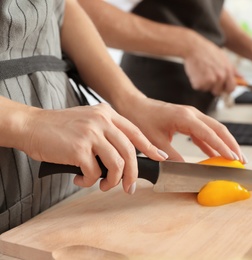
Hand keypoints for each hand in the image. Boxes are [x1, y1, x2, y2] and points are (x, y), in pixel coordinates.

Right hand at [21, 104, 167, 192]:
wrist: (31, 126)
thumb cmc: (59, 128)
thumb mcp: (88, 121)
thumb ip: (107, 133)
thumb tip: (125, 158)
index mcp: (107, 114)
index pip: (135, 132)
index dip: (150, 148)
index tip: (160, 158)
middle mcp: (102, 121)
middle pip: (130, 152)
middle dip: (132, 174)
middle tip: (130, 188)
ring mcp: (91, 134)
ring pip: (117, 164)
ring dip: (112, 181)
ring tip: (103, 185)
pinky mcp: (79, 148)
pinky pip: (94, 173)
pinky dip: (90, 182)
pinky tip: (80, 179)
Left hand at [120, 97, 244, 162]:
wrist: (135, 106)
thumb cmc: (143, 119)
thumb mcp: (155, 140)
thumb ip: (171, 156)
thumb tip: (184, 170)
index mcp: (185, 117)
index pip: (209, 133)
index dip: (222, 147)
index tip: (233, 158)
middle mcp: (192, 114)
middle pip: (219, 129)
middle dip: (232, 144)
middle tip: (241, 160)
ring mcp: (192, 116)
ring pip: (215, 129)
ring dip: (226, 143)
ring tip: (235, 158)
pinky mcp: (190, 120)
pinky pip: (205, 132)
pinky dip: (213, 143)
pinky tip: (217, 155)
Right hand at [183, 34, 235, 95]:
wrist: (194, 47)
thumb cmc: (208, 51)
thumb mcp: (224, 58)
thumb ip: (233, 70)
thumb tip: (241, 78)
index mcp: (228, 71)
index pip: (231, 88)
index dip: (226, 89)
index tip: (221, 87)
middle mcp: (221, 77)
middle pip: (218, 92)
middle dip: (213, 87)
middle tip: (207, 76)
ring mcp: (211, 80)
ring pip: (207, 89)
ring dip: (204, 84)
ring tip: (202, 72)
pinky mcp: (201, 83)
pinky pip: (199, 87)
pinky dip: (196, 82)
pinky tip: (196, 72)